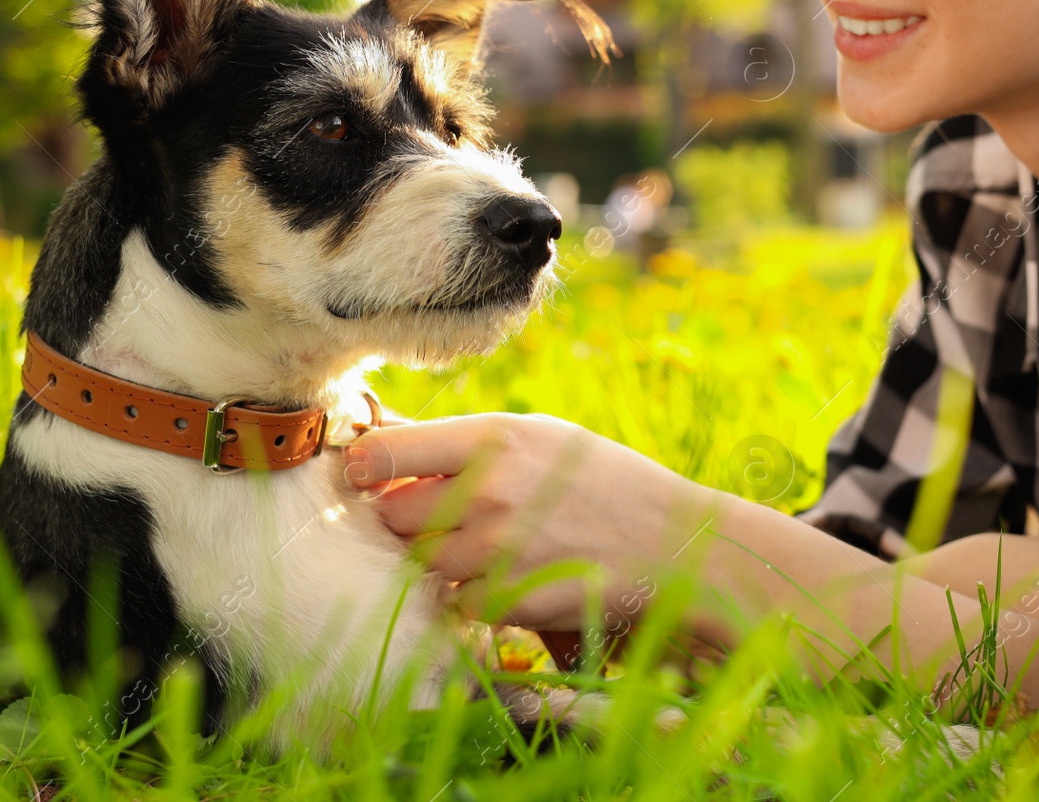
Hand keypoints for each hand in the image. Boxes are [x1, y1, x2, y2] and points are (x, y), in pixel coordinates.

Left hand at [345, 413, 721, 632]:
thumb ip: (465, 444)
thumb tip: (382, 446)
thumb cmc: (605, 480)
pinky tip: (512, 577)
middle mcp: (486, 492)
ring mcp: (496, 551)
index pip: (382, 453)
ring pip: (422, 562)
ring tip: (490, 545)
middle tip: (441, 515)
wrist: (674, 542)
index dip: (365, 466)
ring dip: (441, 560)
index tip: (366, 473)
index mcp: (492, 439)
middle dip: (407, 518)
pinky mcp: (508, 600)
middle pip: (392, 515)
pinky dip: (472, 596)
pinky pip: (456, 603)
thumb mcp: (539, 437)